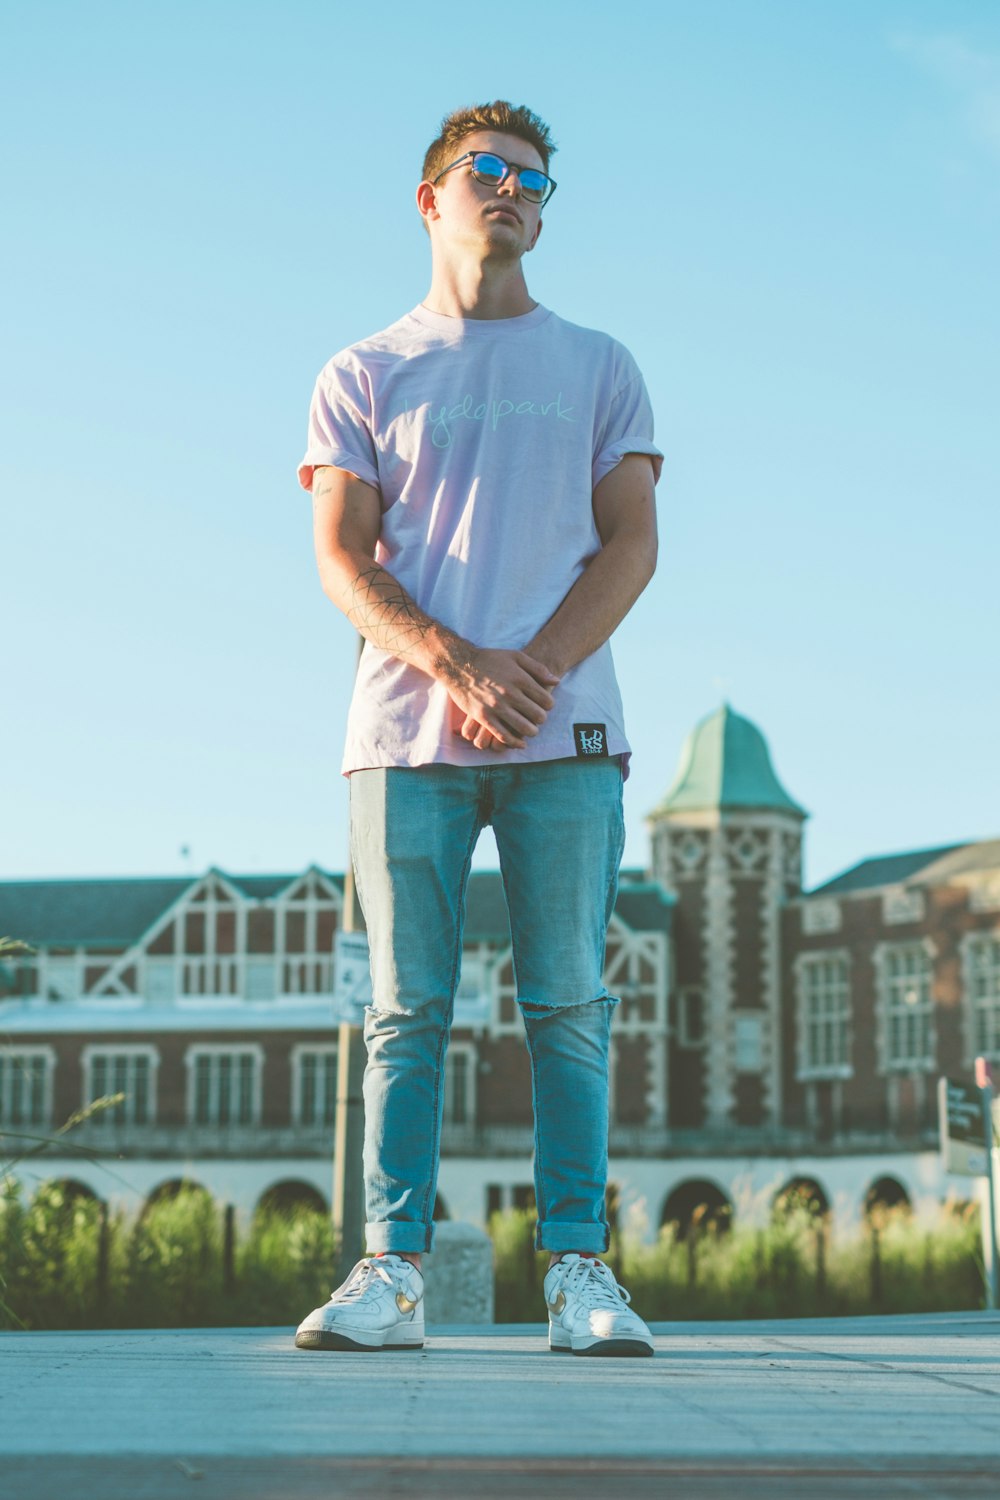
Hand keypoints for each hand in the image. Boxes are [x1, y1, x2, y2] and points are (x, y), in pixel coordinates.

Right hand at [445, 648, 559, 749]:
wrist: (458, 664)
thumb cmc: (489, 659)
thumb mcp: (515, 656)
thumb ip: (538, 668)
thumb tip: (556, 682)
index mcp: (519, 678)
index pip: (546, 701)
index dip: (548, 705)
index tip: (544, 705)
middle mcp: (509, 693)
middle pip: (538, 716)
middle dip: (541, 719)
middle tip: (537, 718)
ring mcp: (496, 706)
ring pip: (524, 728)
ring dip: (531, 731)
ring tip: (530, 729)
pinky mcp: (483, 717)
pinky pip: (503, 736)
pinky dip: (514, 742)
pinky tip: (520, 743)